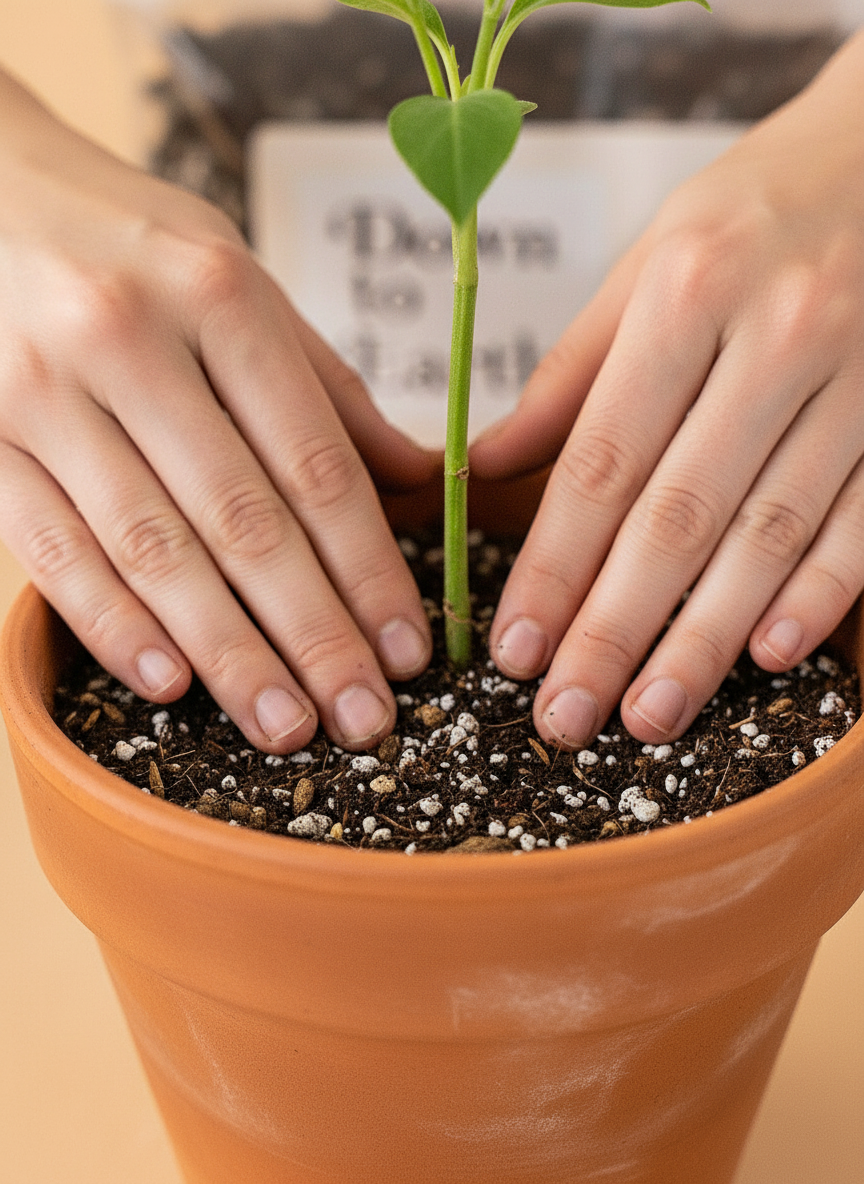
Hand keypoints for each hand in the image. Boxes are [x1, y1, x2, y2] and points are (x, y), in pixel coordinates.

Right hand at [0, 71, 437, 751]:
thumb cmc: (131, 246)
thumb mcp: (238, 282)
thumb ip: (324, 386)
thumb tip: (420, 481)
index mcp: (218, 294)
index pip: (316, 462)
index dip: (369, 567)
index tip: (408, 646)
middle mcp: (127, 339)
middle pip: (243, 521)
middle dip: (313, 633)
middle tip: (364, 717)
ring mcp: (41, 392)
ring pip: (151, 550)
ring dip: (226, 654)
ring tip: (286, 726)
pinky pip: (51, 549)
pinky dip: (112, 623)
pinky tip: (170, 684)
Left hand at [470, 31, 863, 747]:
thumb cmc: (747, 217)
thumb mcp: (644, 267)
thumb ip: (568, 377)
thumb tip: (478, 467)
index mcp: (687, 292)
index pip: (602, 460)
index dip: (553, 565)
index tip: (514, 647)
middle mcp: (777, 334)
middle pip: (678, 514)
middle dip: (614, 629)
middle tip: (564, 716)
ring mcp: (858, 377)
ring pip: (769, 535)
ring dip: (704, 637)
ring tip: (648, 714)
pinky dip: (819, 594)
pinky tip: (765, 655)